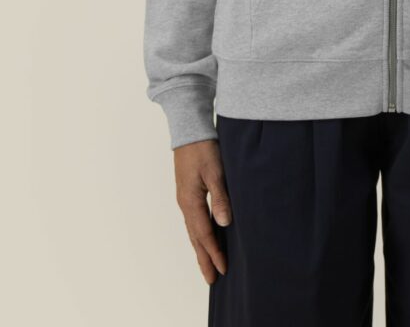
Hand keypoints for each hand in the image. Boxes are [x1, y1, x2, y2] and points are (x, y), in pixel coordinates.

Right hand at [173, 139, 231, 283]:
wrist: (189, 130)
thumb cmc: (203, 148)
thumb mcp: (215, 171)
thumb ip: (220, 197)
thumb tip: (224, 224)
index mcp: (191, 201)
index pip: (204, 234)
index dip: (214, 252)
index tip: (223, 269)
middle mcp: (185, 203)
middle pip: (195, 237)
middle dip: (204, 258)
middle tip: (212, 279)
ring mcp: (185, 198)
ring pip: (193, 230)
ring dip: (201, 248)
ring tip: (208, 264)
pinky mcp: (188, 192)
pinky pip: (194, 220)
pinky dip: (199, 233)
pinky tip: (205, 236)